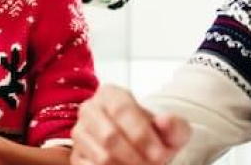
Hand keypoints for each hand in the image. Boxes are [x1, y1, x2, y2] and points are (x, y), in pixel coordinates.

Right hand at [71, 85, 190, 164]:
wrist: (142, 148)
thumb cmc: (155, 135)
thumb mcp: (172, 129)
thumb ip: (174, 125)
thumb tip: (165, 120)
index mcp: (110, 94)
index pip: (123, 111)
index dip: (142, 136)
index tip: (159, 154)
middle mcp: (90, 110)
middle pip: (109, 136)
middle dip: (135, 156)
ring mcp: (80, 133)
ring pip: (102, 157)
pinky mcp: (76, 155)